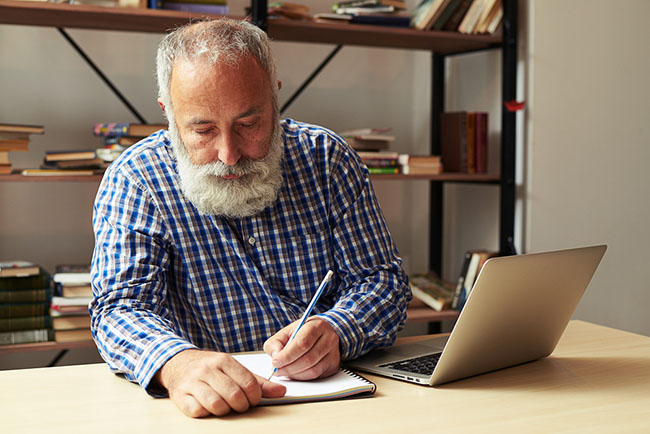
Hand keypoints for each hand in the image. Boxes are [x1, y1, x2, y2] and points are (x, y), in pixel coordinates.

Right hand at [154, 349, 285, 417]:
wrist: (179, 363)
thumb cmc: (211, 369)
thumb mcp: (234, 370)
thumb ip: (258, 382)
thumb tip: (282, 391)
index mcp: (224, 360)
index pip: (248, 383)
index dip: (254, 397)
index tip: (253, 400)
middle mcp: (208, 369)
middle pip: (234, 395)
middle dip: (241, 406)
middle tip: (239, 405)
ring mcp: (193, 382)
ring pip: (216, 404)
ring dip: (224, 410)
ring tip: (224, 406)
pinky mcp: (180, 395)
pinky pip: (198, 411)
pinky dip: (206, 412)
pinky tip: (207, 406)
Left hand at [263, 317, 340, 379]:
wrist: (321, 333)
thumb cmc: (302, 333)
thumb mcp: (286, 332)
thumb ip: (275, 342)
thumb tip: (275, 356)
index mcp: (316, 325)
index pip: (302, 343)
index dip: (287, 355)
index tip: (275, 362)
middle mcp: (329, 338)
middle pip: (308, 358)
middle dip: (289, 367)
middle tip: (277, 370)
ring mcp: (333, 352)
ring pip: (313, 369)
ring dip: (295, 374)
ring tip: (284, 371)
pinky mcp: (334, 364)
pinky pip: (317, 375)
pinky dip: (302, 377)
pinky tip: (294, 373)